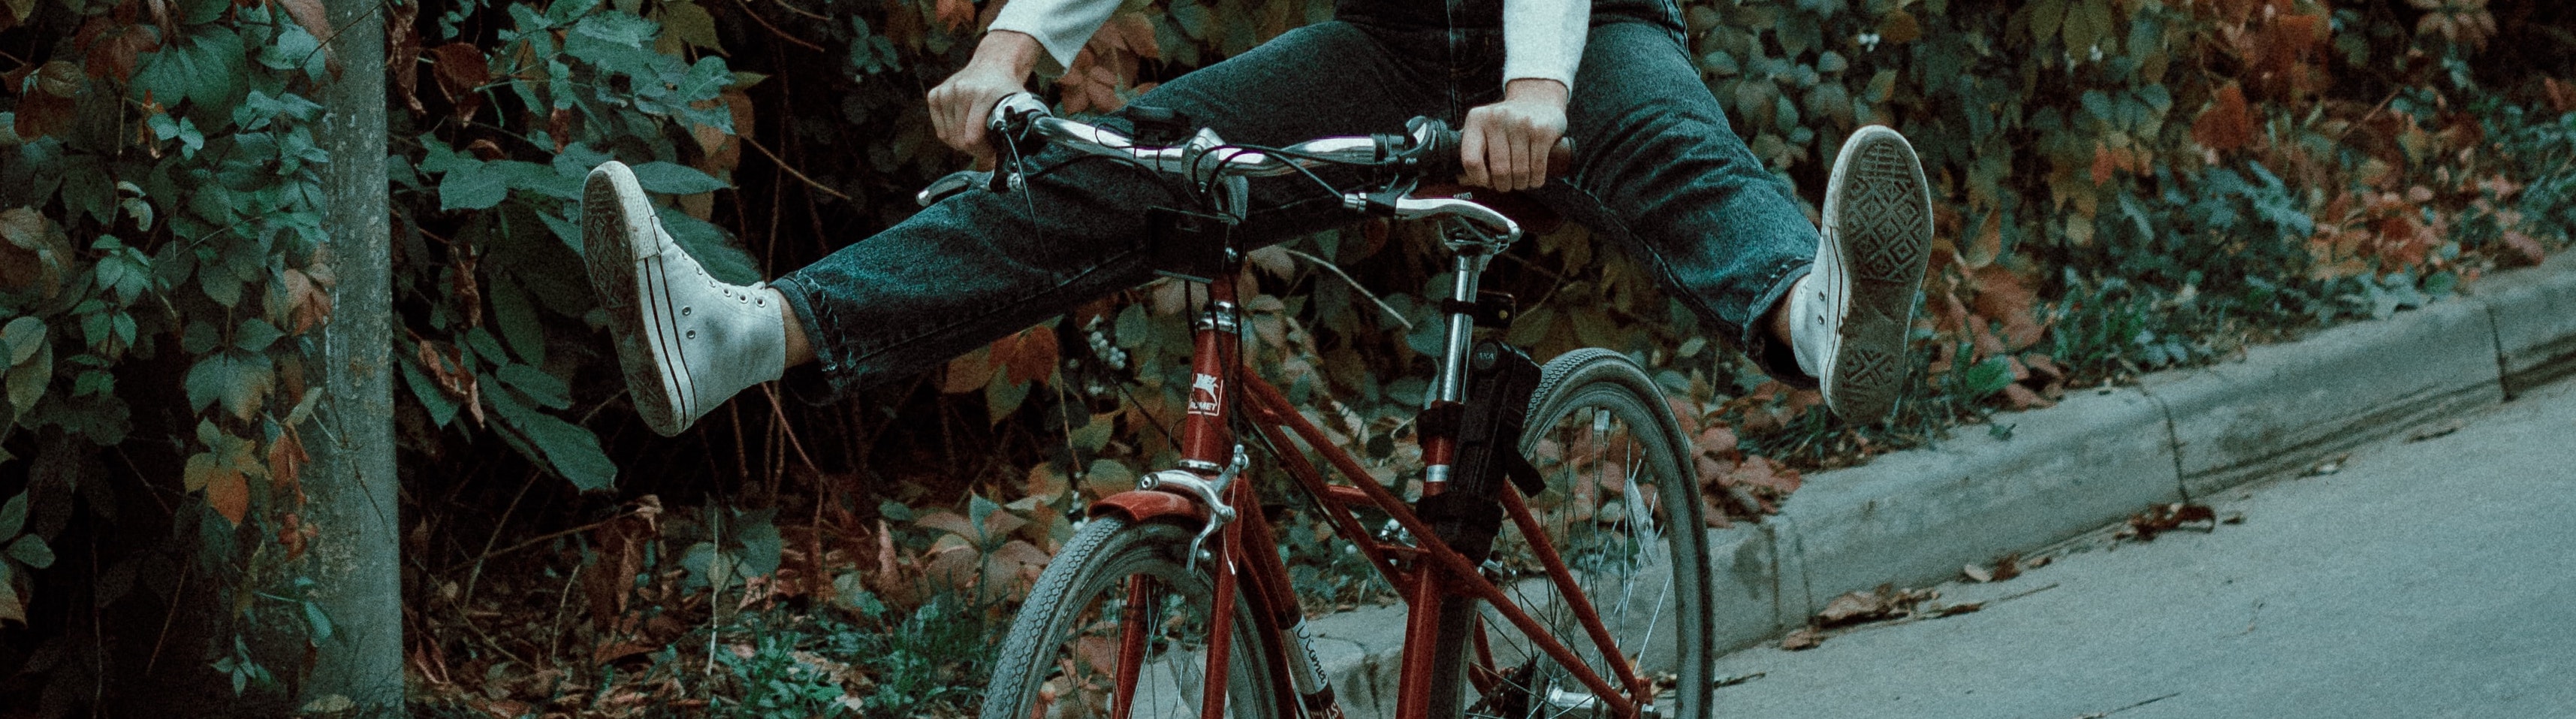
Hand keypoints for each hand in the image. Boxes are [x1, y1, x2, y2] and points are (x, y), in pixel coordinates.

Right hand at [929, 31, 1042, 164]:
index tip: (991, 152)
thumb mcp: (1015, 110)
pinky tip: (963, 125)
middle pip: (959, 139)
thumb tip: (991, 165)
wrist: (993, 65)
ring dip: (962, 141)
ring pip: (948, 136)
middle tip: (985, 144)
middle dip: (973, 148)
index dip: (982, 152)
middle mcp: (961, 90)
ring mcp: (946, 91)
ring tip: (976, 132)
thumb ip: (1009, 136)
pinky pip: (940, 129)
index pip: (972, 138)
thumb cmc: (1005, 91)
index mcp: (983, 94)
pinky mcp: (936, 94)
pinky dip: (951, 133)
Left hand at [1460, 78, 1569, 191]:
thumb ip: (1471, 152)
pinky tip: (1534, 178)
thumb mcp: (1484, 130)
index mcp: (1476, 119)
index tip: (1486, 182)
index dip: (1478, 179)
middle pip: (1499, 170)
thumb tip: (1462, 180)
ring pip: (1520, 172)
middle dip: (1504, 185)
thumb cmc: (1505, 125)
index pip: (1471, 160)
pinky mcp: (1542, 130)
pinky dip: (1536, 180)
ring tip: (1520, 181)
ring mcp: (1521, 123)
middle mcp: (1497, 118)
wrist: (1537, 100)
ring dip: (1521, 184)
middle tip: (1507, 184)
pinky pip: (1538, 168)